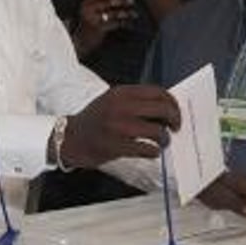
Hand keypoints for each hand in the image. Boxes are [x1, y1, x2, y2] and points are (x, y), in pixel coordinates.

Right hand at [62, 85, 180, 167]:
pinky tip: (152, 152)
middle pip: (162, 109)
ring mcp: (119, 126)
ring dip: (165, 138)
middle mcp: (121, 106)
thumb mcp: (112, 101)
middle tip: (175, 128)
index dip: (172, 103)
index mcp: (121, 93)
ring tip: (162, 143)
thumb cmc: (95, 120)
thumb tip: (164, 108)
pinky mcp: (117, 146)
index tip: (175, 112)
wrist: (70, 138)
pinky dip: (154, 151)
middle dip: (175, 119)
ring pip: (157, 130)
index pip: (158, 92)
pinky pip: (147, 149)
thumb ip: (135, 101)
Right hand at [72, 0, 136, 56]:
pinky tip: (129, 23)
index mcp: (85, 4)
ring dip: (126, 13)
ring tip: (133, 14)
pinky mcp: (99, 29)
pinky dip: (124, 23)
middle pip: (108, 2)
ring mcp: (94, 20)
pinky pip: (115, 24)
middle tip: (131, 1)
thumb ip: (101, 0)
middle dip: (122, 1)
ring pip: (113, 13)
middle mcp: (88, 10)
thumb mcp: (91, 11)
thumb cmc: (89, 25)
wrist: (81, 42)